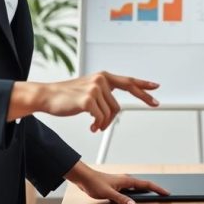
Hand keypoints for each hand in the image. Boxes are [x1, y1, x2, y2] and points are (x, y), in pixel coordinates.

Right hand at [10, 72, 159, 131]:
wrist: (47, 96)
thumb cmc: (67, 96)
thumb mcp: (88, 90)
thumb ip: (104, 94)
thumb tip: (116, 109)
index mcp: (103, 77)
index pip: (127, 81)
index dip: (143, 85)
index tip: (156, 87)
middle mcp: (101, 80)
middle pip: (120, 104)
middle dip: (139, 102)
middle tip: (156, 104)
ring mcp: (95, 88)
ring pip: (110, 114)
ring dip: (103, 124)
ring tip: (94, 126)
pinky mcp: (88, 100)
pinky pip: (101, 118)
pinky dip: (97, 126)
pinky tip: (91, 127)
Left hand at [64, 161, 168, 203]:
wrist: (85, 177)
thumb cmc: (95, 183)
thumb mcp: (108, 193)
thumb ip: (121, 199)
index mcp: (127, 180)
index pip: (146, 185)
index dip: (157, 189)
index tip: (166, 192)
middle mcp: (126, 180)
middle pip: (145, 185)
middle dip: (155, 190)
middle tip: (164, 195)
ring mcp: (122, 183)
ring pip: (138, 187)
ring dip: (146, 192)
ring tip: (154, 196)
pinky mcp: (118, 186)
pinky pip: (131, 190)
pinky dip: (137, 193)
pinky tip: (136, 198)